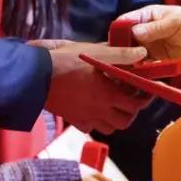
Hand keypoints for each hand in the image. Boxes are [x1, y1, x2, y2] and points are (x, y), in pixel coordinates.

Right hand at [32, 40, 150, 133]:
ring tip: (117, 103)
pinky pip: (91, 128)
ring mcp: (85, 117)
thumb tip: (142, 52)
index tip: (147, 89)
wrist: (34, 76)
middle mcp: (99, 111)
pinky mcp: (73, 119)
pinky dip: (97, 122)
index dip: (145, 98)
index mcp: (107, 95)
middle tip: (133, 96)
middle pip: (126, 121)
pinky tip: (96, 108)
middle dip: (134, 110)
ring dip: (117, 118)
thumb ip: (120, 54)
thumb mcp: (94, 52)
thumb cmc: (65, 61)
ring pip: (110, 128)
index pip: (135, 104)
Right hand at [117, 5, 180, 71]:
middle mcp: (146, 33)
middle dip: (123, 52)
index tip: (113, 43)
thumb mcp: (175, 22)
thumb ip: (155, 29)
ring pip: (135, 58)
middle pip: (127, 43)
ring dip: (132, 64)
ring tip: (129, 71)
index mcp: (147, 17)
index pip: (126, 22)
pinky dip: (144, 73)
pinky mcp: (160, 62)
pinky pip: (148, 69)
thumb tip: (134, 32)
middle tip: (120, 61)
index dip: (118, 32)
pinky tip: (141, 76)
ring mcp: (152, 49)